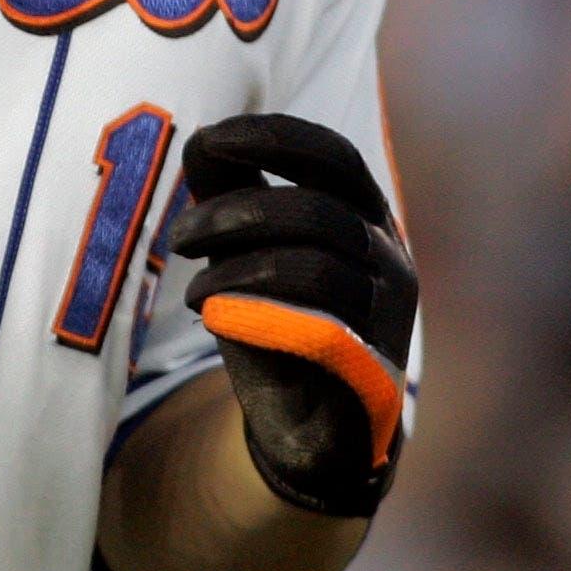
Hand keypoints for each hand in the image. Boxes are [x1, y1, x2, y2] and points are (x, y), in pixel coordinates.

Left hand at [171, 113, 418, 517]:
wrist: (313, 431)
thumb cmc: (278, 323)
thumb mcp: (251, 252)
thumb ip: (233, 195)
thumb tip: (201, 141)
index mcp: (367, 216)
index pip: (333, 156)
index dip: (274, 138)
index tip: (211, 138)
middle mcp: (390, 256)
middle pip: (316, 208)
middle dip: (235, 212)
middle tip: (179, 236)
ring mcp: (388, 312)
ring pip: (311, 264)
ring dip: (234, 267)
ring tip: (193, 288)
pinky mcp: (370, 364)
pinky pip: (311, 325)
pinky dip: (250, 310)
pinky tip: (214, 314)